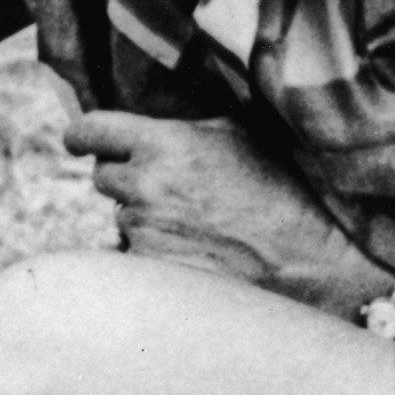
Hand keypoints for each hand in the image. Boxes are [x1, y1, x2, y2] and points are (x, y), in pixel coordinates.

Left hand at [62, 110, 386, 312]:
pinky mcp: (150, 271)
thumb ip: (183, 128)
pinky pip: (136, 256)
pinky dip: (157, 255)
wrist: (312, 254)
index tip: (81, 142)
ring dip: (147, 220)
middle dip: (130, 180)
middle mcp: (144, 186)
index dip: (83, 136)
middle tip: (176, 191)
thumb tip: (148, 123)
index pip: (89, 131)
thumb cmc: (282, 187)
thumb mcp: (237, 134)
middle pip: (105, 178)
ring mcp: (143, 232)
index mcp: (162, 144)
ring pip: (123, 219)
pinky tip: (199, 253)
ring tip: (202, 226)